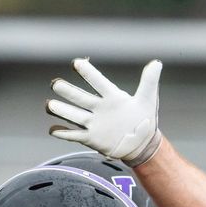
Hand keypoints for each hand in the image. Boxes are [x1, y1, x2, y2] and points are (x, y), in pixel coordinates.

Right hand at [47, 58, 162, 166]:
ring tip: (49, 105)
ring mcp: (94, 123)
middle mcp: (99, 107)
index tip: (77, 63)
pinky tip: (53, 129)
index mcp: (112, 96)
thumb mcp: (148, 99)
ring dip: (62, 110)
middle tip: (55, 84)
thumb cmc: (144, 119)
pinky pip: (75, 135)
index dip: (88, 73)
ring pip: (74, 115)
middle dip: (67, 91)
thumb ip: (149, 81)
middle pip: (80, 98)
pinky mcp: (91, 138)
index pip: (98, 82)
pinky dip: (64, 133)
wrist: (141, 143)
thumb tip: (156, 63)